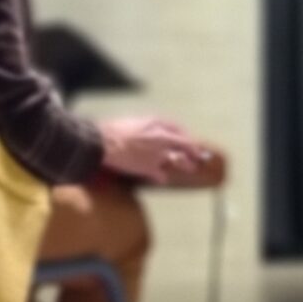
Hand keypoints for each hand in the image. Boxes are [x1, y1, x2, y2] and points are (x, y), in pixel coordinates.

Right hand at [97, 114, 213, 185]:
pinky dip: (161, 177)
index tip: (188, 140)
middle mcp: (161, 137)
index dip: (185, 136)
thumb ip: (146, 128)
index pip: (178, 128)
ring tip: (192, 168)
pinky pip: (161, 174)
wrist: (103, 142)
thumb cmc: (113, 130)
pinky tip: (162, 179)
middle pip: (184, 144)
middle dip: (193, 151)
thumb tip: (150, 133)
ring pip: (179, 159)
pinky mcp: (150, 167)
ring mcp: (157, 153)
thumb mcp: (134, 122)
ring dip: (186, 164)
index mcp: (156, 123)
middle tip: (199, 156)